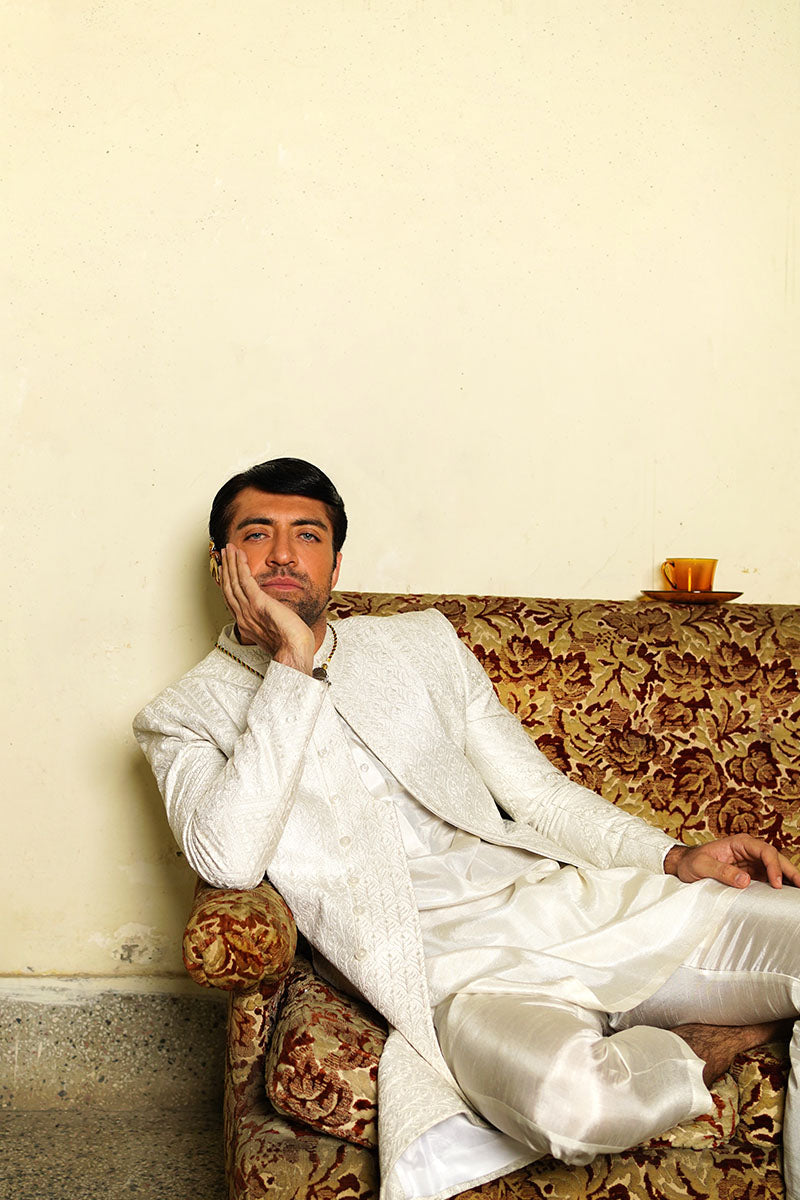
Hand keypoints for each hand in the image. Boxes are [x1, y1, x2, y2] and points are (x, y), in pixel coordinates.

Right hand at [220, 545, 314, 674]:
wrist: (293, 652)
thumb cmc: (291, 646)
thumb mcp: (275, 633)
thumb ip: (270, 622)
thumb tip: (275, 616)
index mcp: (247, 624)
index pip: (232, 599)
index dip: (228, 583)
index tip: (227, 571)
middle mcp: (243, 616)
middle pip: (229, 588)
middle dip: (226, 569)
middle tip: (224, 554)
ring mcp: (249, 609)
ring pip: (234, 581)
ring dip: (231, 563)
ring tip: (229, 549)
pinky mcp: (258, 602)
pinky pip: (245, 580)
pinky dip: (240, 566)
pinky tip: (239, 555)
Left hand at [664, 835, 799, 889]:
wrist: (683, 865)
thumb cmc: (690, 862)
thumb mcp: (701, 866)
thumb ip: (721, 871)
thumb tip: (745, 881)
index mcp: (739, 843)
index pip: (764, 851)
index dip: (773, 866)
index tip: (776, 883)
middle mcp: (748, 850)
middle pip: (775, 857)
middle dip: (789, 870)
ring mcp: (750, 862)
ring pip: (775, 867)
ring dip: (788, 877)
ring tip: (798, 890)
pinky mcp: (750, 874)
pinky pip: (768, 877)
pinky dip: (779, 884)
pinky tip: (787, 892)